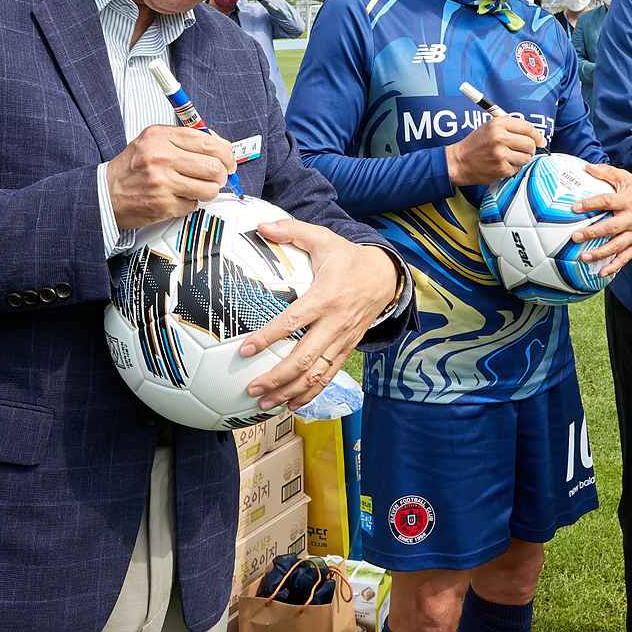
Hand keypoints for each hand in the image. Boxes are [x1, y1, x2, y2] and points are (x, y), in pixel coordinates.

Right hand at [106, 125, 236, 229]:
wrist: (106, 193)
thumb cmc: (131, 168)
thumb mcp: (151, 141)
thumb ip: (182, 139)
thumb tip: (218, 145)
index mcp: (160, 137)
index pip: (208, 141)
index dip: (226, 152)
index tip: (228, 159)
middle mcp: (161, 157)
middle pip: (214, 166)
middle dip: (222, 174)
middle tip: (219, 177)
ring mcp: (163, 183)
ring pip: (209, 188)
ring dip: (210, 190)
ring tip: (200, 188)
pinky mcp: (164, 205)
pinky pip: (194, 204)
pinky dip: (191, 203)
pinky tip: (179, 197)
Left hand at [238, 223, 399, 410]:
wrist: (385, 275)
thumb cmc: (346, 257)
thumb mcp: (322, 238)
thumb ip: (291, 231)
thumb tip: (261, 227)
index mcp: (326, 297)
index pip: (294, 321)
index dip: (269, 337)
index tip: (246, 350)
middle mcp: (335, 323)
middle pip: (305, 359)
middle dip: (277, 377)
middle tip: (252, 389)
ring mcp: (343, 340)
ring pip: (317, 374)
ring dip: (290, 392)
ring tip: (265, 404)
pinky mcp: (348, 349)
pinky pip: (329, 376)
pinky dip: (311, 394)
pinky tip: (291, 405)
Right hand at [446, 116, 546, 185]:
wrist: (459, 161)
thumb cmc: (476, 144)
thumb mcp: (489, 127)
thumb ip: (510, 128)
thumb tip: (535, 135)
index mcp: (497, 124)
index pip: (527, 127)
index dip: (536, 135)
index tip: (540, 140)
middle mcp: (499, 137)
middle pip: (530, 143)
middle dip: (530, 148)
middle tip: (524, 150)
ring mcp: (500, 154)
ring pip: (526, 157)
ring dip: (522, 159)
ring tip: (510, 158)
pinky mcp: (501, 168)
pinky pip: (518, 169)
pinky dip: (513, 168)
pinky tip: (502, 165)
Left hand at [570, 165, 631, 274]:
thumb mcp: (625, 177)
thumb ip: (606, 172)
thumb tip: (586, 167)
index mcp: (627, 200)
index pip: (607, 202)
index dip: (591, 204)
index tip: (574, 207)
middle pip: (611, 227)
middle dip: (593, 233)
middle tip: (575, 237)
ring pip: (617, 245)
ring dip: (600, 253)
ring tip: (583, 258)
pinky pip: (626, 257)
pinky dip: (615, 266)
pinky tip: (602, 273)